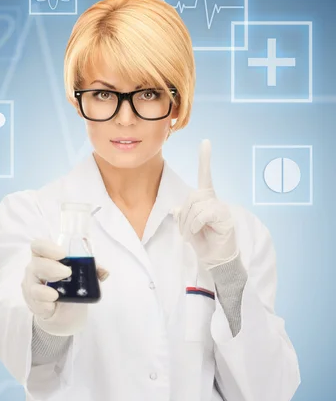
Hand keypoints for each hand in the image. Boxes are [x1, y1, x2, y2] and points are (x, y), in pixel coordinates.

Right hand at [21, 239, 108, 335]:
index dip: (48, 247)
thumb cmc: (72, 289)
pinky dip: (44, 304)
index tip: (62, 254)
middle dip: (52, 268)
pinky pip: (35, 302)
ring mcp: (32, 286)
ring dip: (45, 290)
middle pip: (36, 263)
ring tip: (56, 295)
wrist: (65, 315)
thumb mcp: (85, 278)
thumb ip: (93, 271)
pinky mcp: (33, 303)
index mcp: (46, 258)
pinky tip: (52, 304)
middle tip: (67, 273)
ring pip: (33, 285)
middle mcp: (36, 269)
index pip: (38, 246)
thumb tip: (104, 271)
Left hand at [172, 139, 238, 270]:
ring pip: (196, 206)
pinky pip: (203, 214)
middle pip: (192, 196)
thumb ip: (183, 214)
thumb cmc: (203, 242)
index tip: (206, 142)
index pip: (205, 176)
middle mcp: (215, 200)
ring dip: (188, 223)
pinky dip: (196, 224)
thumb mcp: (188, 226)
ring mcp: (221, 208)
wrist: (215, 259)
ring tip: (192, 234)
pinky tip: (199, 232)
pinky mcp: (225, 217)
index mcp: (206, 200)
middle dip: (183, 215)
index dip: (205, 159)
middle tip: (185, 231)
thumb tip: (176, 209)